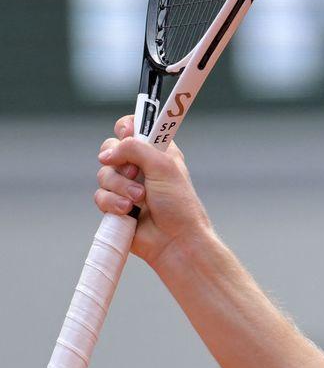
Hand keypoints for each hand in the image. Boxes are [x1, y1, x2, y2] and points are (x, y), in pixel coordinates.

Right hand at [94, 115, 211, 267]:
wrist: (175, 240)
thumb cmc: (178, 204)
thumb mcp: (163, 166)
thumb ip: (136, 148)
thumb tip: (108, 152)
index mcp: (157, 152)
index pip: (134, 127)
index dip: (126, 127)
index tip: (127, 133)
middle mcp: (141, 166)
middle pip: (110, 149)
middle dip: (120, 163)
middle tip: (135, 173)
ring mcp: (127, 186)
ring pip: (103, 174)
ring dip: (120, 187)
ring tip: (139, 199)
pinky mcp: (116, 205)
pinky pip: (100, 196)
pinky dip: (113, 204)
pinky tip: (130, 213)